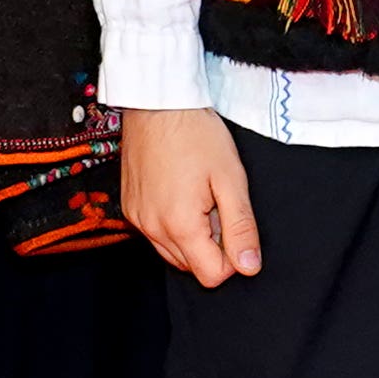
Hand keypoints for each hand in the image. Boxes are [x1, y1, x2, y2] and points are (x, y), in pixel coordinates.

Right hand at [118, 105, 259, 285]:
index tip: (234, 224)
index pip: (211, 275)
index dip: (232, 257)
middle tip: (217, 203)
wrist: (158, 102)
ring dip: (192, 236)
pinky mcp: (129, 206)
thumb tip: (249, 267)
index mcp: (180, 225)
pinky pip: (155, 233)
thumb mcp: (231, 180)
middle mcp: (152, 228)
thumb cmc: (196, 134)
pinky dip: (172, 223)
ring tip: (198, 196)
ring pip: (172, 252)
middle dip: (211, 245)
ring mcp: (137, 218)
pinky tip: (180, 192)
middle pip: (191, 266)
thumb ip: (241, 228)